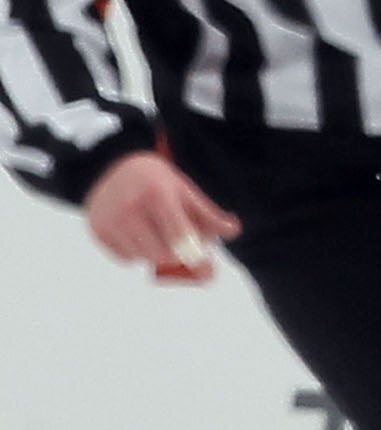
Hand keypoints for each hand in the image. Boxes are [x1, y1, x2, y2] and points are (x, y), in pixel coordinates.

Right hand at [84, 151, 239, 279]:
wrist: (108, 165)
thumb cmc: (154, 179)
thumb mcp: (184, 190)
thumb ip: (208, 215)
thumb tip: (233, 230)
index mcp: (156, 194)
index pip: (178, 237)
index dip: (194, 254)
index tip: (206, 263)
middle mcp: (130, 208)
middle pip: (162, 254)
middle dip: (178, 256)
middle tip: (187, 247)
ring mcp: (110, 221)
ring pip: (144, 259)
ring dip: (158, 253)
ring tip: (159, 231)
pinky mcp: (98, 232)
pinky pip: (127, 258)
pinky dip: (138, 253)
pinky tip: (138, 232)